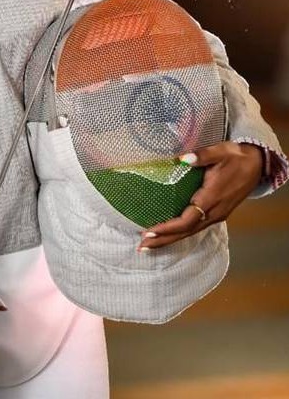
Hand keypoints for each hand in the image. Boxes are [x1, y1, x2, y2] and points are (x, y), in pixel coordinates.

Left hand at [137, 141, 262, 250]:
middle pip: (186, 232)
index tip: (150, 232)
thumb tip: (184, 158)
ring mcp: (216, 215)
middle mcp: (214, 211)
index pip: (187, 220)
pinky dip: (179, 233)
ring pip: (190, 232)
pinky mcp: (216, 214)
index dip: (168, 228)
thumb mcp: (221, 151)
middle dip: (164, 240)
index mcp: (212, 198)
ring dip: (170, 239)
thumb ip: (202, 155)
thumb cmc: (236, 157)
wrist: (257, 165)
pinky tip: (168, 234)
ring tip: (149, 245)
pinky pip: (195, 227)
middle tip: (142, 246)